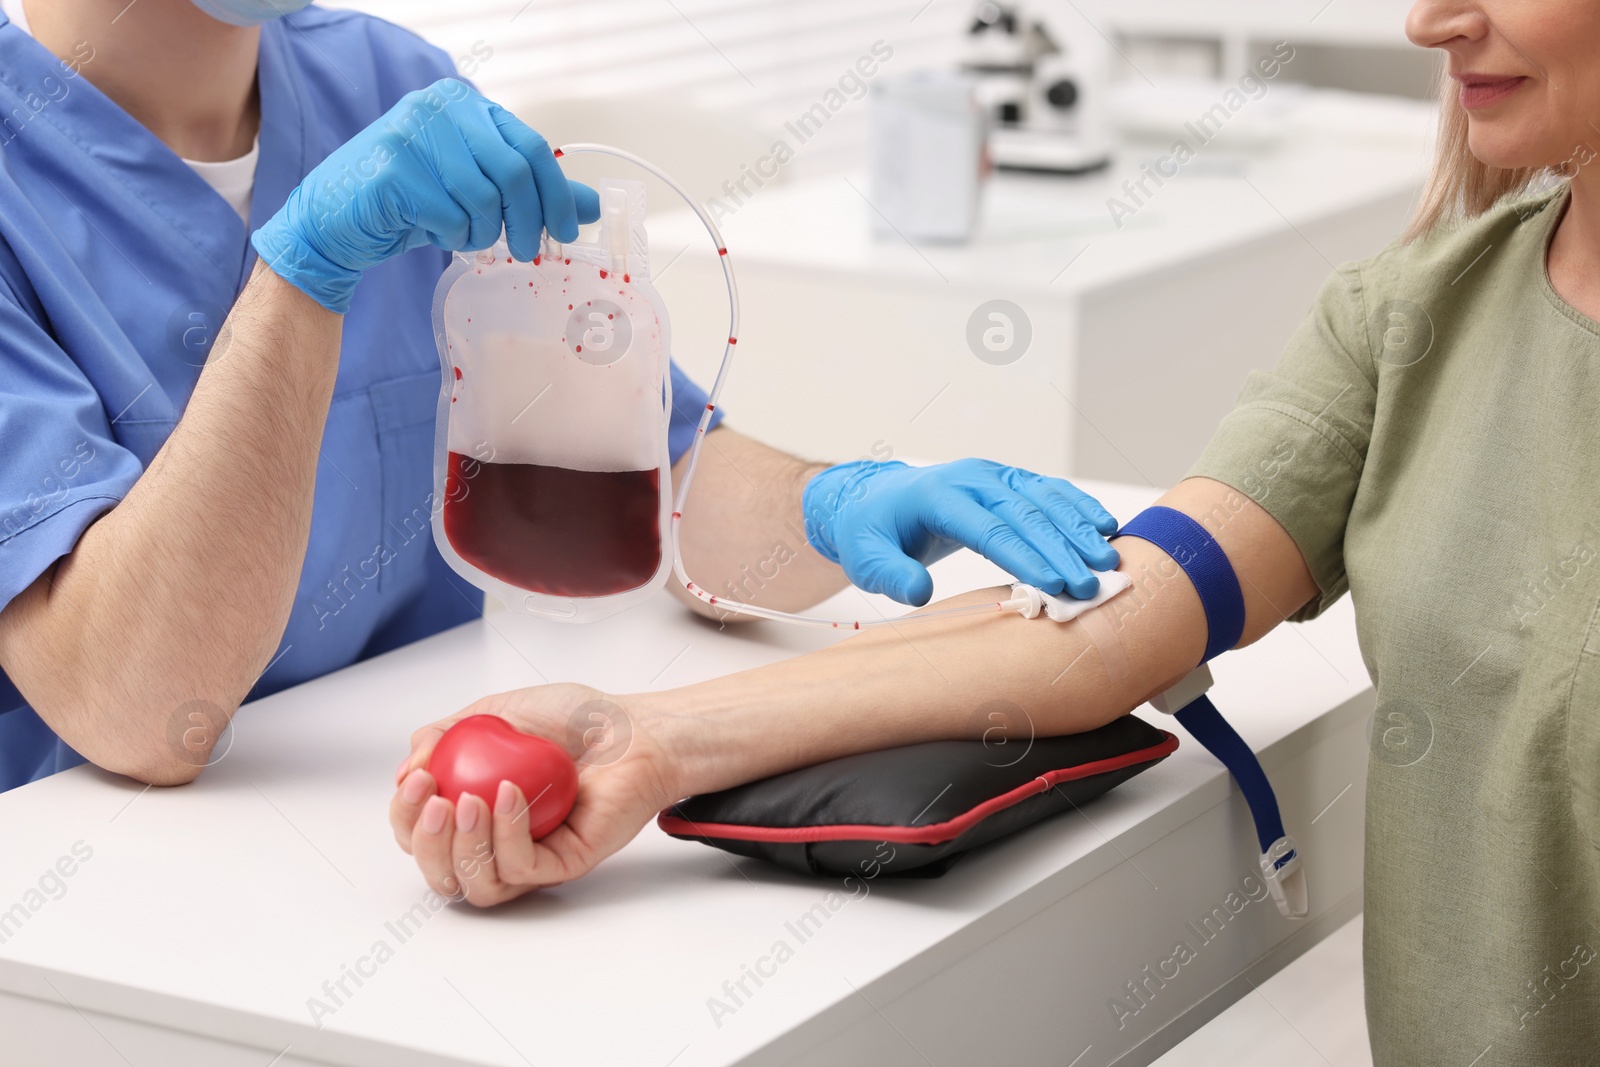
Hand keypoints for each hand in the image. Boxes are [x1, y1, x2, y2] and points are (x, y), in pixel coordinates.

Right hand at [253, 78, 601, 312]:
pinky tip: (435, 233)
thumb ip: (532, 193)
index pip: (531, 146)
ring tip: (466, 237)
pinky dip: (454, 237)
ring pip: (485, 198)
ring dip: (484, 232)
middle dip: (528, 220)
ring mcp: (412, 134)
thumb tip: (592, 207)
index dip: (557, 195)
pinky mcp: (393, 170)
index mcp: (464, 104)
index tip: (566, 231)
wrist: (335, 222)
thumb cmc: (411, 203)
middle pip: (515, 171)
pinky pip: (451, 216)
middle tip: (527, 251)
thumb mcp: (477, 192)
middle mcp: (439, 108)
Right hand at [389, 684, 676, 905]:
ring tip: (468, 800)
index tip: (416, 779)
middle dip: (424, 842)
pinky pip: (521, 868)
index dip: (406, 817)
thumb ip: (444, 736)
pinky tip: (510, 794)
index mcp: (476, 813)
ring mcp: (532, 859)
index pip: (422, 837)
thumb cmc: (574, 720)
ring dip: (460, 847)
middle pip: (440, 874)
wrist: (632, 726)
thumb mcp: (492, 713)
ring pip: (476, 885)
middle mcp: (499, 843)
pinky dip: (507, 834)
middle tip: (435, 800)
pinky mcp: (564, 864)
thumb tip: (407, 770)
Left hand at [802, 458, 1119, 605]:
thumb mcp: (865, 559)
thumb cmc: (871, 533)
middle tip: (1091, 584)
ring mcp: (993, 475)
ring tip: (1107, 559)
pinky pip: (1047, 491)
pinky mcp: (1008, 480)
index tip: (1054, 585)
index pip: (989, 529)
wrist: (874, 500)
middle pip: (1024, 514)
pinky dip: (1077, 507)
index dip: (1024, 558)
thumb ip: (890, 574)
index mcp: (938, 496)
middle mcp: (971, 479)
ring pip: (1043, 499)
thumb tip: (919, 591)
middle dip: (1061, 550)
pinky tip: (1105, 526)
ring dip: (1078, 528)